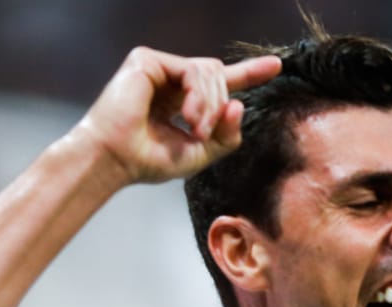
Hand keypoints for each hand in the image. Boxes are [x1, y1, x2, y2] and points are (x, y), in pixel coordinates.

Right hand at [78, 47, 281, 184]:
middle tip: (203, 133)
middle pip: (218, 77)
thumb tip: (239, 104)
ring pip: (210, 71)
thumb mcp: (200, 154)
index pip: (218, 83)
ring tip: (194, 129)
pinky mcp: (148, 60)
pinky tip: (186, 116)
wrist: (116, 160)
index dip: (248, 74)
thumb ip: (226, 134)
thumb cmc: (148, 160)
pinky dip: (198, 95)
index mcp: (181, 101)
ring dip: (210, 105)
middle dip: (219, 107)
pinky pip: (192, 69)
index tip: (275, 66)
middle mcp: (170, 81)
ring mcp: (158, 68)